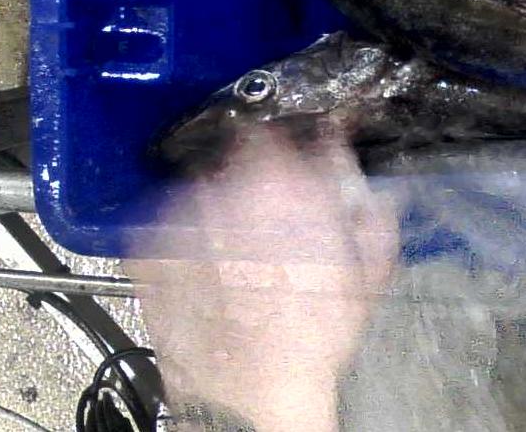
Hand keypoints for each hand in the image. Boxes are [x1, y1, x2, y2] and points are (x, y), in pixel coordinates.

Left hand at [129, 127, 399, 431]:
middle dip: (267, 168)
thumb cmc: (308, 341)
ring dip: (225, 198)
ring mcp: (187, 214)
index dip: (317, 139)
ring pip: (209, 181)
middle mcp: (236, 185)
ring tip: (241, 243)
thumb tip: (373, 197)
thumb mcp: (366, 275)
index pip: (307, 131)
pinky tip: (208, 264)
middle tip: (279, 205)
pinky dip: (187, 231)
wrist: (248, 395)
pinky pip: (170, 220)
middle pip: (251, 149)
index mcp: (295, 181)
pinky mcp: (151, 245)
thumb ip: (372, 219)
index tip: (321, 147)